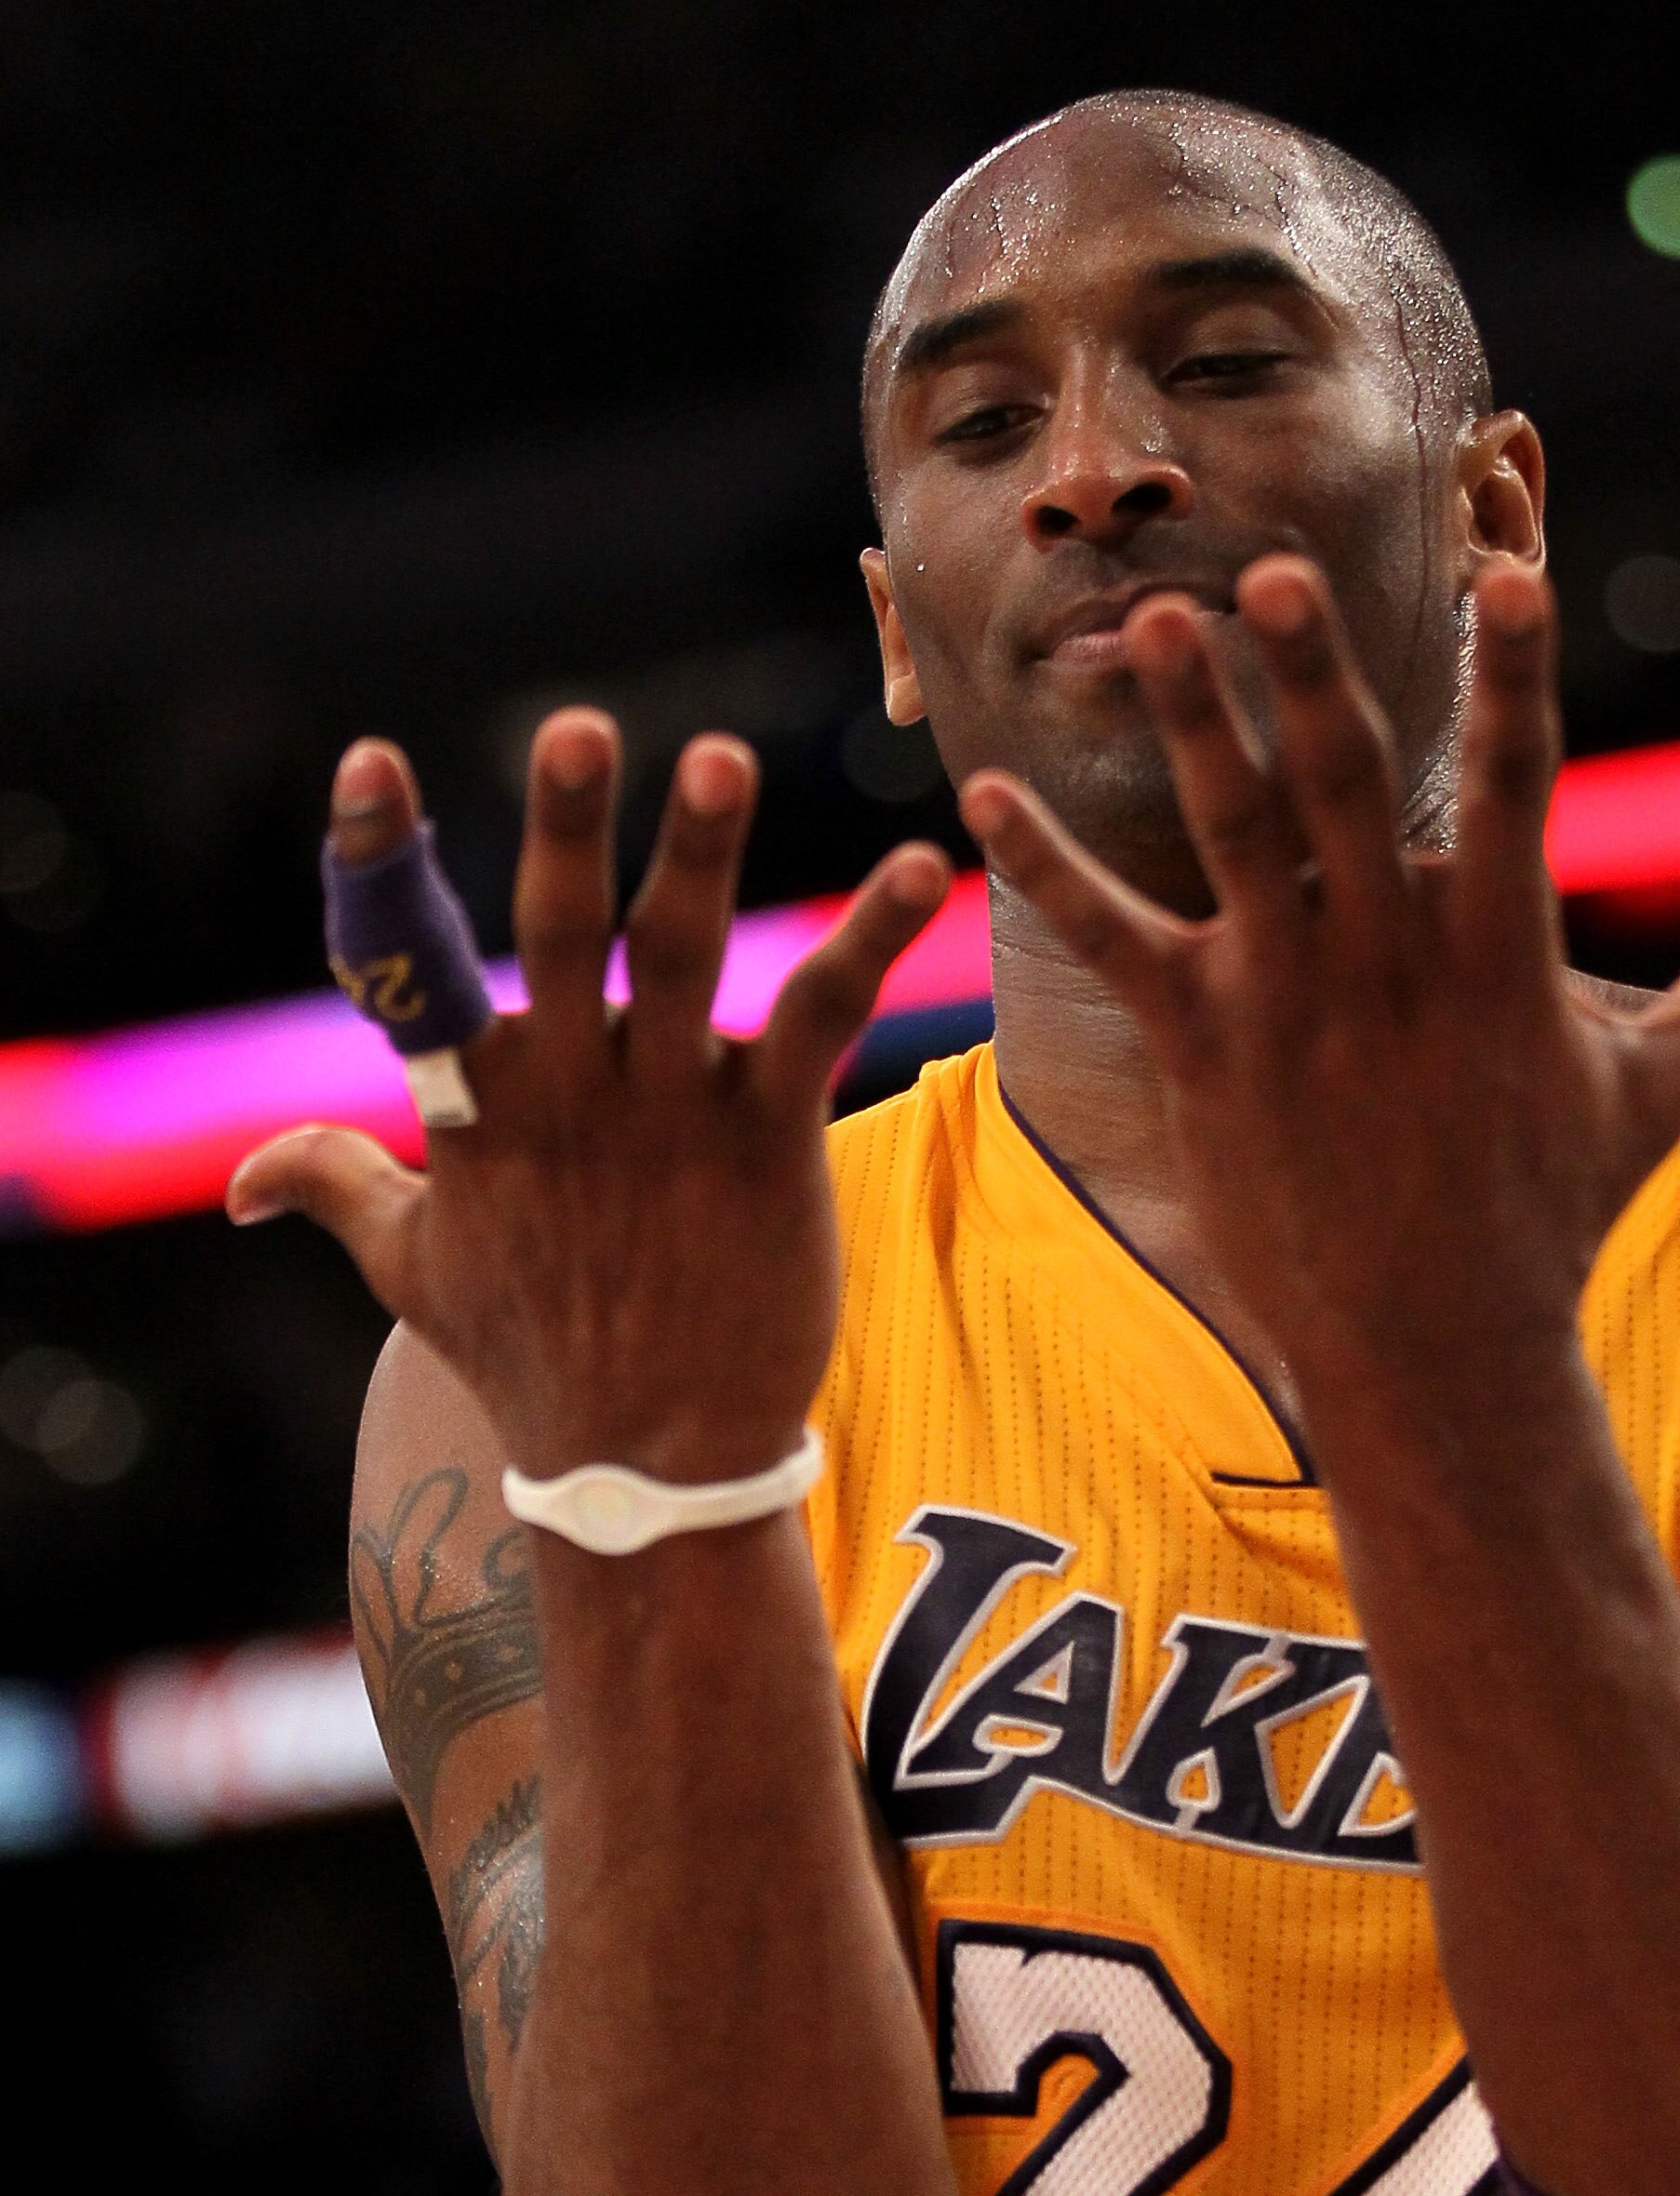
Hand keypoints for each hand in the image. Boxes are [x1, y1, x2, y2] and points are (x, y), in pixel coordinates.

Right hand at [227, 713, 947, 1482]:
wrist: (654, 1467)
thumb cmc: (532, 1358)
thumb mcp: (412, 1270)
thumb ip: (336, 1185)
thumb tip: (240, 1179)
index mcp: (480, 1105)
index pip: (409, 963)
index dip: (380, 862)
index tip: (367, 763)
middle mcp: (573, 1093)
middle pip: (562, 936)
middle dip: (567, 829)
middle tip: (579, 729)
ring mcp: (673, 1113)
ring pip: (686, 955)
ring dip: (704, 854)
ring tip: (724, 759)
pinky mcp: (770, 1139)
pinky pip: (822, 1015)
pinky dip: (869, 937)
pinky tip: (922, 866)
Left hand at [960, 558, 1679, 1443]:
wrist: (1436, 1354)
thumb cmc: (1543, 1221)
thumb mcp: (1647, 1106)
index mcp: (1499, 953)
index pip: (1524, 784)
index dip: (1517, 674)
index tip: (1509, 568)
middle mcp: (1393, 963)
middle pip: (1352, 787)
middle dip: (1315, 675)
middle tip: (1273, 572)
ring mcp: (1293, 1006)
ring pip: (1235, 838)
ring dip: (1190, 729)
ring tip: (1149, 626)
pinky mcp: (1207, 1052)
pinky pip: (1114, 945)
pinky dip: (1047, 872)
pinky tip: (981, 796)